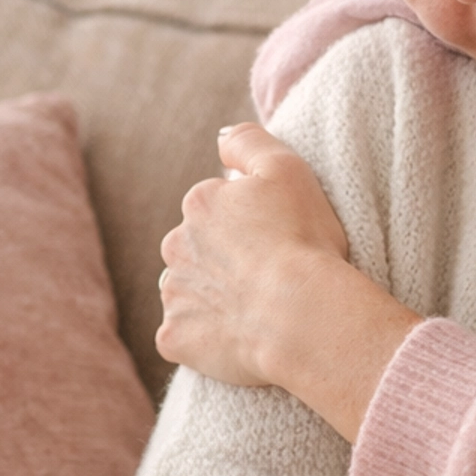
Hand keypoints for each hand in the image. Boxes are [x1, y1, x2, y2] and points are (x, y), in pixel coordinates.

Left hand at [156, 124, 419, 434]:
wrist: (300, 314)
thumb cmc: (303, 239)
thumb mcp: (288, 168)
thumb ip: (249, 142)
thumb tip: (220, 137)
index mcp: (200, 203)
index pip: (217, 208)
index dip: (250, 225)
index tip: (278, 240)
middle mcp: (175, 245)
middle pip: (198, 249)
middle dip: (223, 259)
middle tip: (268, 275)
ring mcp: (173, 294)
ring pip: (189, 292)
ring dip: (213, 297)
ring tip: (256, 308)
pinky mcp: (174, 338)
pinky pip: (183, 336)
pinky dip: (205, 338)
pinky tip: (239, 338)